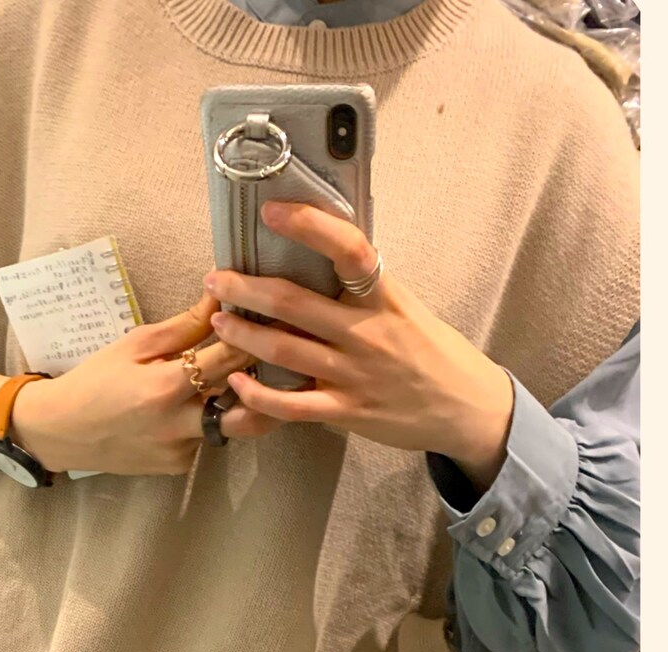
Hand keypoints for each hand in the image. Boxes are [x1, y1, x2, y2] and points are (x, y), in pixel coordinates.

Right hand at [9, 292, 275, 476]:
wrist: (63, 431)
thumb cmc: (95, 379)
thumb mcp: (135, 344)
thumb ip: (183, 326)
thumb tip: (221, 296)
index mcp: (166, 388)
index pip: (228, 358)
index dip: (255, 336)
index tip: (276, 319)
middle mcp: (179, 426)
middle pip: (246, 405)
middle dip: (266, 380)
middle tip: (283, 359)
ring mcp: (181, 452)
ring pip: (228, 424)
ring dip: (237, 401)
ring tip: (245, 378)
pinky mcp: (179, 467)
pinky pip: (207, 440)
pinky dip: (207, 420)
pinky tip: (194, 407)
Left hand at [204, 201, 514, 492]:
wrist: (465, 409)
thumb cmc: (432, 353)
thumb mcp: (405, 308)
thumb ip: (364, 289)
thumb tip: (322, 253)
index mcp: (383, 297)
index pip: (348, 250)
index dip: (308, 226)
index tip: (271, 211)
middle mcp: (366, 333)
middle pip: (294, 303)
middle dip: (245, 288)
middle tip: (216, 278)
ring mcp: (354, 374)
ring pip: (283, 351)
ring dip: (243, 335)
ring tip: (218, 321)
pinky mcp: (346, 411)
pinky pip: (291, 406)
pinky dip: (258, 394)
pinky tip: (238, 383)